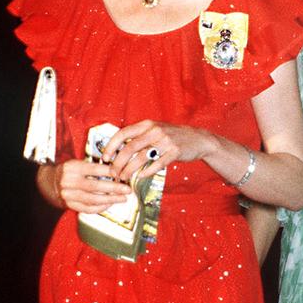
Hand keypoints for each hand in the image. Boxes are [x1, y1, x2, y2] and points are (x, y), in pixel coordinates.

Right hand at [43, 159, 130, 213]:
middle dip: (114, 188)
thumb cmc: (69, 171)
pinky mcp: (69, 205)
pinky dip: (100, 207)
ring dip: (110, 200)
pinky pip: (87, 208)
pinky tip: (109, 204)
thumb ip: (92, 167)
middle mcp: (69, 181)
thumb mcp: (77, 164)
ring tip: (122, 199)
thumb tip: (115, 171)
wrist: (48, 182)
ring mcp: (68, 195)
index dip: (109, 172)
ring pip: (92, 199)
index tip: (121, 174)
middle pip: (95, 186)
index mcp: (72, 167)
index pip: (93, 169)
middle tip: (127, 190)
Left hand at [101, 119, 216, 180]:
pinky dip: (146, 171)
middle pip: (129, 147)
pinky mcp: (174, 151)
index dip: (111, 146)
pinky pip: (157, 164)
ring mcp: (165, 140)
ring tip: (123, 177)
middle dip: (118, 162)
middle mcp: (154, 130)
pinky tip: (140, 177)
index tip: (105, 157)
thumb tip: (117, 149)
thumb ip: (138, 136)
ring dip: (129, 169)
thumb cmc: (171, 136)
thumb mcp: (154, 130)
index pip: (123, 133)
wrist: (197, 139)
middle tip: (113, 173)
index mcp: (146, 124)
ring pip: (141, 157)